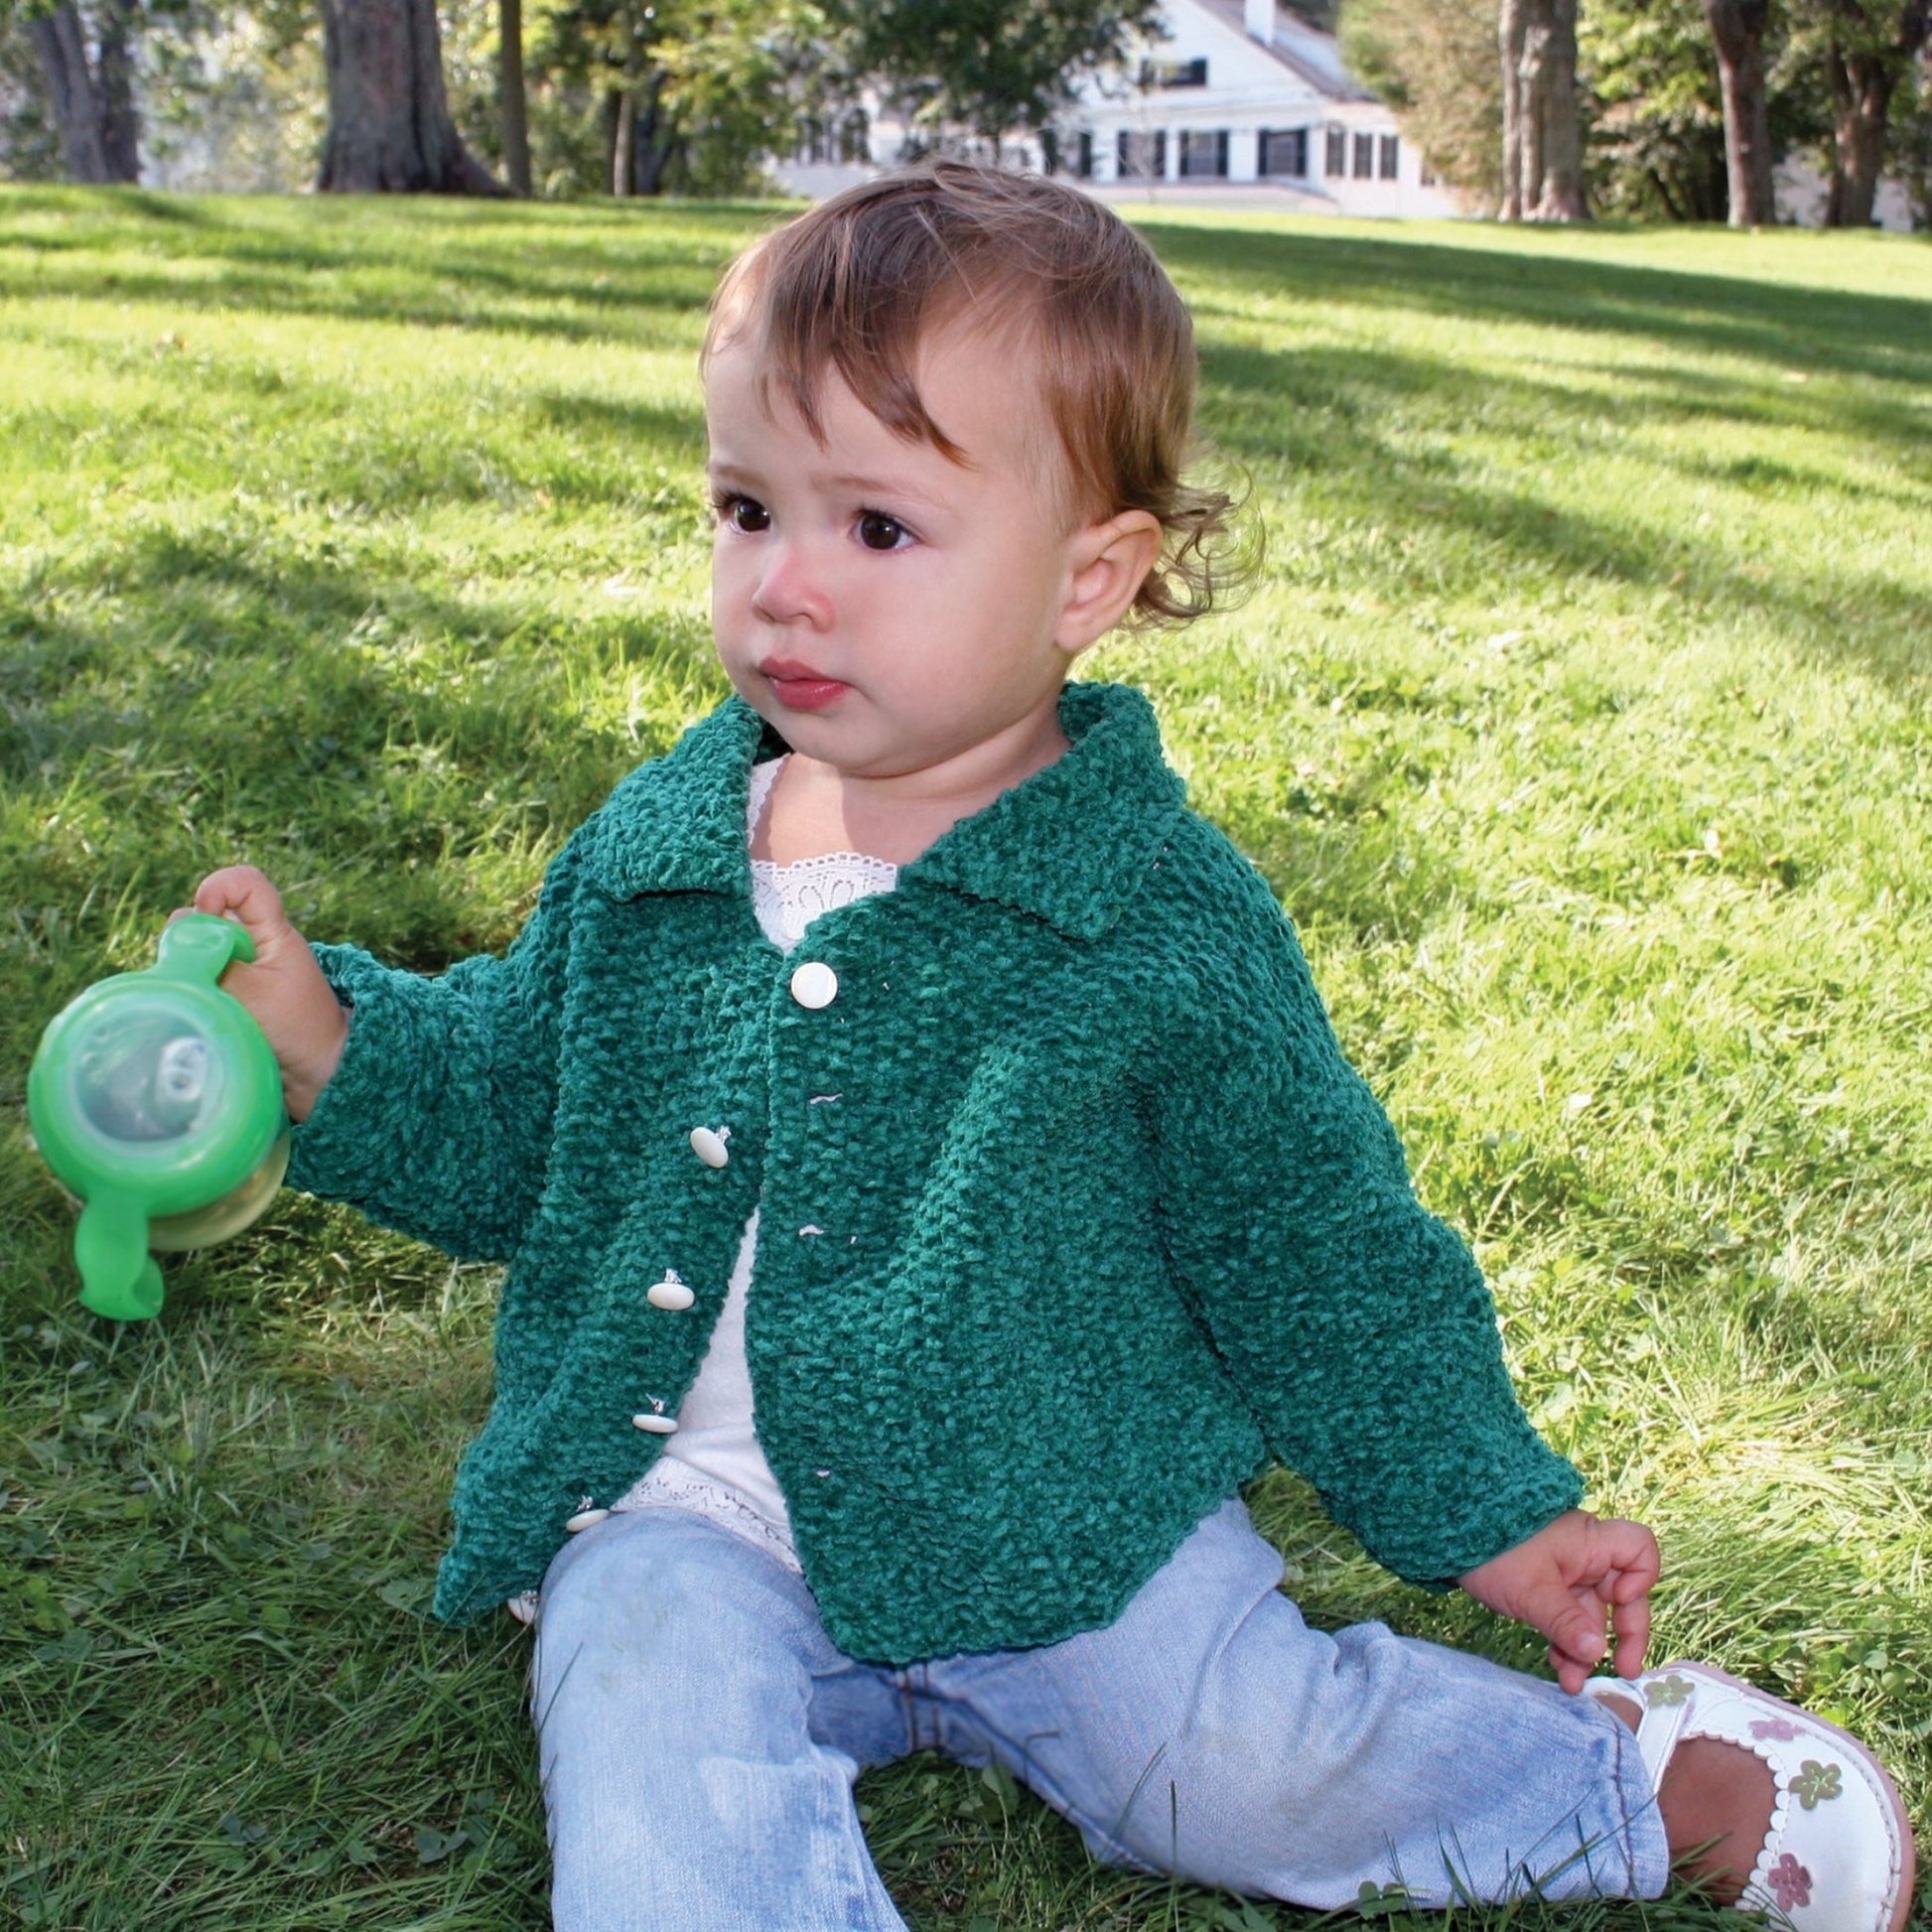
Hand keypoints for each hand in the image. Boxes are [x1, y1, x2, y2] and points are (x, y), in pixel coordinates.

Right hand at [183, 867, 348, 1121]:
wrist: (313, 1077)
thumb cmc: (297, 1031)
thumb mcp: (256, 993)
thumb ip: (216, 963)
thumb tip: (178, 937)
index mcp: (272, 932)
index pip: (246, 884)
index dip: (219, 887)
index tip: (206, 915)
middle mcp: (250, 944)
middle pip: (202, 916)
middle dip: (189, 938)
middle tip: (202, 974)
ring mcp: (233, 970)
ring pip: (188, 950)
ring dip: (184, 969)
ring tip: (201, 999)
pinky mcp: (220, 995)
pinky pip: (188, 978)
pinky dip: (182, 989)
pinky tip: (188, 1011)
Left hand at [1458, 1509, 1658, 1693]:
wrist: (1446, 1534)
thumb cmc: (1493, 1549)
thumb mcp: (1531, 1591)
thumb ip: (1566, 1622)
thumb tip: (1598, 1652)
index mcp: (1589, 1542)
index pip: (1639, 1549)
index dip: (1643, 1578)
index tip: (1621, 1602)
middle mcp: (1584, 1555)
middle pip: (1623, 1594)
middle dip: (1623, 1634)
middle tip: (1622, 1671)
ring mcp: (1565, 1571)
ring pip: (1591, 1613)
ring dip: (1586, 1648)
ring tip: (1571, 1682)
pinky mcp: (1546, 1586)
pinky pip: (1568, 1616)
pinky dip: (1566, 1641)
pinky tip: (1558, 1666)